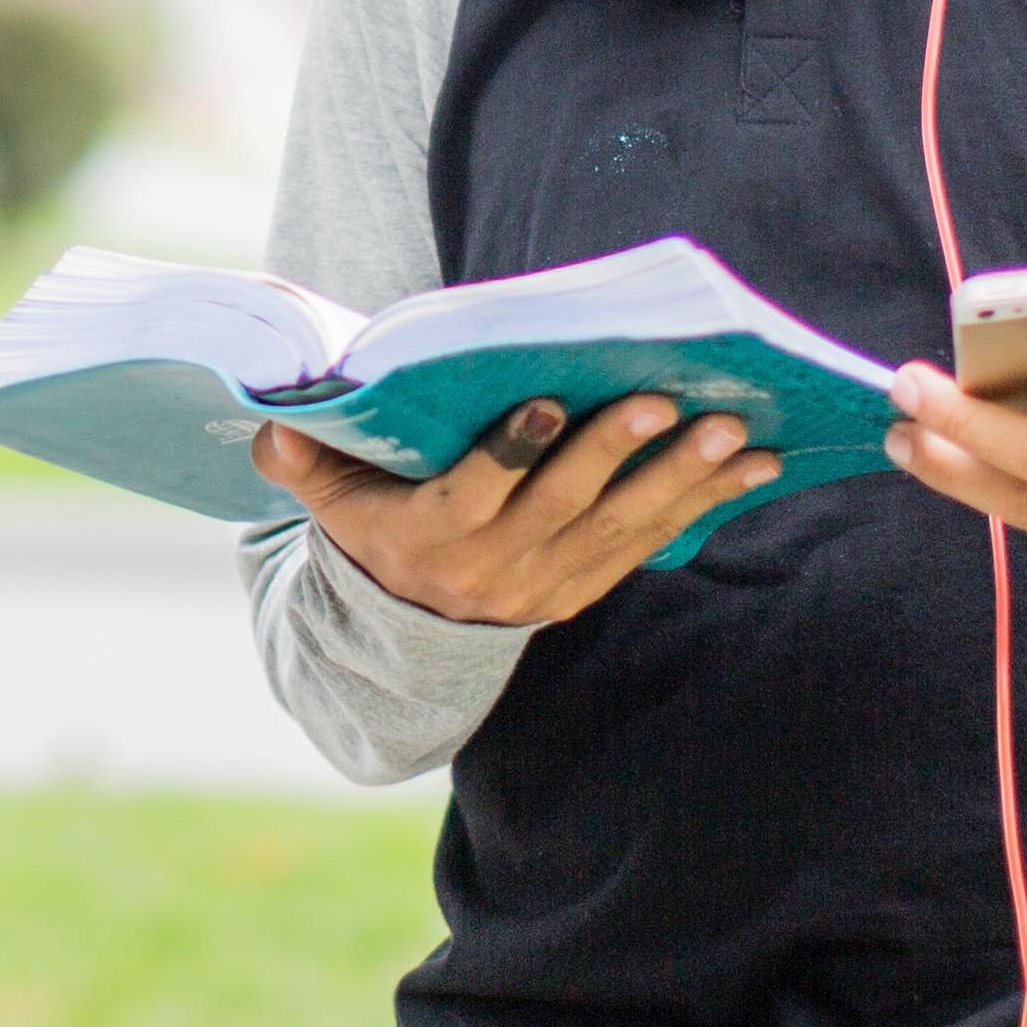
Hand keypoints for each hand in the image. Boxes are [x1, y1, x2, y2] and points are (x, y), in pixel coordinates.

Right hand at [256, 391, 782, 628]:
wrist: (413, 628)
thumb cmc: (375, 528)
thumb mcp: (330, 503)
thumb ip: (304, 462)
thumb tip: (271, 422)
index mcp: (433, 536)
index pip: (475, 493)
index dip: (510, 451)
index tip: (544, 401)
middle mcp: (498, 566)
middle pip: (566, 505)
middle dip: (616, 451)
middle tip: (663, 398)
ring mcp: (553, 579)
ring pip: (625, 524)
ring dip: (682, 477)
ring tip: (732, 429)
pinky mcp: (593, 582)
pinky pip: (656, 540)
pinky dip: (707, 501)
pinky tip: (755, 464)